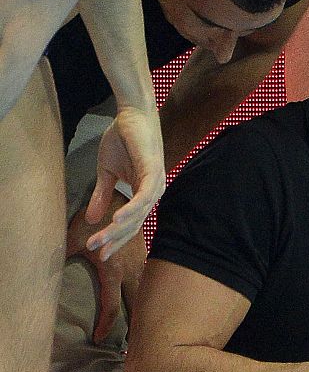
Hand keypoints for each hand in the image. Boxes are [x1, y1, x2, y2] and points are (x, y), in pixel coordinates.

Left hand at [66, 205, 146, 344]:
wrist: (124, 200)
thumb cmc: (96, 219)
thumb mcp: (74, 238)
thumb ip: (62, 255)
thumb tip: (43, 272)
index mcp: (114, 272)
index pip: (111, 307)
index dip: (106, 325)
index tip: (100, 339)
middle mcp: (132, 272)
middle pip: (137, 307)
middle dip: (137, 326)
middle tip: (134, 344)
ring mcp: (142, 265)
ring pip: (147, 295)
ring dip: (145, 309)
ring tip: (145, 327)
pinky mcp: (146, 258)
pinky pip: (150, 282)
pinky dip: (149, 294)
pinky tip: (150, 300)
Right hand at [84, 104, 163, 258]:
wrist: (131, 116)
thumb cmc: (122, 141)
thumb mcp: (107, 172)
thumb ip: (102, 196)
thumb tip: (91, 219)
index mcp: (144, 195)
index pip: (130, 224)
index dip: (115, 239)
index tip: (99, 253)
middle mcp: (153, 194)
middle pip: (134, 225)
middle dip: (115, 240)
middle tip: (98, 255)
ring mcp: (155, 184)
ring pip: (137, 215)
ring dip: (117, 230)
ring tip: (99, 241)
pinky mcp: (153, 173)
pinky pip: (142, 198)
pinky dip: (130, 210)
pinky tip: (115, 221)